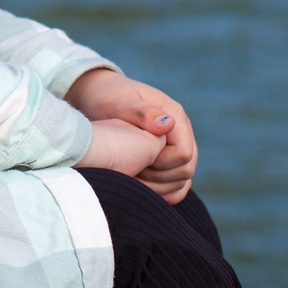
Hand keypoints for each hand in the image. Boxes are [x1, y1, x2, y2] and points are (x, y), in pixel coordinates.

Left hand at [66, 69, 197, 203]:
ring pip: (183, 177)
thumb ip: (142, 113)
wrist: (100, 96)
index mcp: (174, 114)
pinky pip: (177, 181)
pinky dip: (164, 191)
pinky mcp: (168, 155)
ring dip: (161, 186)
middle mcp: (180, 130)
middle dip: (160, 178)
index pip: (184, 152)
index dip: (162, 164)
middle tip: (133, 174)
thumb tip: (168, 125)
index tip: (137, 162)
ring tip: (133, 180)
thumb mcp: (120, 102)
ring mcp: (176, 143)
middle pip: (187, 168)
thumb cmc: (107, 97)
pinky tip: (144, 192)